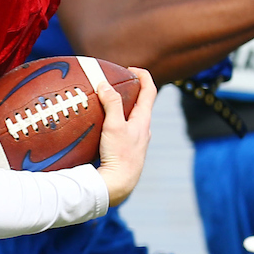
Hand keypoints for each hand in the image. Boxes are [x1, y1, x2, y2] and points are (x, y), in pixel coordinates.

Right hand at [97, 67, 156, 206]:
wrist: (119, 185)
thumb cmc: (120, 155)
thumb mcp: (114, 126)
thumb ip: (112, 103)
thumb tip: (105, 84)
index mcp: (144, 120)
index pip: (150, 90)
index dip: (143, 75)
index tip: (130, 68)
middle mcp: (144, 129)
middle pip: (142, 102)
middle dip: (130, 90)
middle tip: (115, 82)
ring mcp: (137, 141)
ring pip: (133, 118)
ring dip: (123, 107)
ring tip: (106, 102)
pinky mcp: (128, 150)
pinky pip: (125, 130)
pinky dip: (117, 122)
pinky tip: (103, 126)